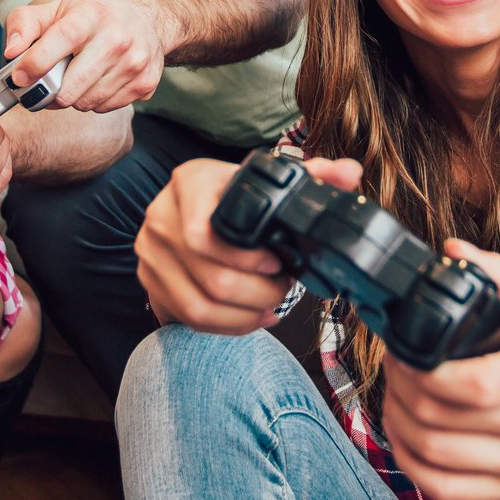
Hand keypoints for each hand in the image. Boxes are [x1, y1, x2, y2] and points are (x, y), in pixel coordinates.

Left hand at [3, 0, 167, 113]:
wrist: (147, 18)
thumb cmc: (94, 16)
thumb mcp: (57, 9)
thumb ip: (24, 24)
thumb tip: (11, 52)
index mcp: (92, 14)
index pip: (61, 39)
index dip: (35, 63)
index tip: (19, 77)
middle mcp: (117, 37)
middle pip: (70, 88)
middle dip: (50, 91)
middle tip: (46, 83)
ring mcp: (135, 63)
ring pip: (85, 103)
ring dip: (73, 96)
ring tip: (76, 77)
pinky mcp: (145, 83)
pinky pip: (104, 108)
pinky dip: (94, 100)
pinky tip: (97, 81)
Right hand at [134, 157, 350, 331]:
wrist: (188, 204)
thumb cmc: (230, 192)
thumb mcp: (264, 177)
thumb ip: (312, 175)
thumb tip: (348, 173)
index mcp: (190, 183)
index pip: (207, 234)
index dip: (249, 260)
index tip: (279, 264)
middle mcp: (162, 217)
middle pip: (212, 278)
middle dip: (259, 293)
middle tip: (283, 288)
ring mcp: (151, 253)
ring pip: (200, 306)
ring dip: (245, 315)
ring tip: (270, 305)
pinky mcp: (152, 282)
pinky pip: (190, 318)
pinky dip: (228, 325)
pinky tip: (252, 316)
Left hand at [380, 241, 499, 499]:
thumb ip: (499, 280)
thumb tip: (452, 251)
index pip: (472, 383)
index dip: (421, 369)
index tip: (402, 349)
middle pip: (441, 419)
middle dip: (400, 389)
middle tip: (393, 367)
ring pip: (436, 455)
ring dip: (398, 424)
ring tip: (394, 398)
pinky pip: (446, 490)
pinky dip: (411, 465)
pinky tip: (406, 439)